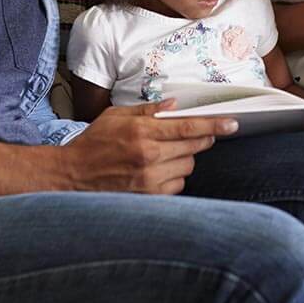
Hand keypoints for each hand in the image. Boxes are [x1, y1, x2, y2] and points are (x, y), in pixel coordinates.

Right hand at [65, 100, 237, 194]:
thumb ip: (148, 110)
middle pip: (193, 147)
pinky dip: (174, 177)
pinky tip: (158, 171)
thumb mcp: (116, 116)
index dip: (214, 125)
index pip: (189, 127)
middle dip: (199, 139)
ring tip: (165, 154)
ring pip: (188, 167)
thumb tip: (175, 105)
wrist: (71, 177)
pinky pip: (177, 185)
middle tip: (196, 134)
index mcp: (142, 132)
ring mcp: (149, 180)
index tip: (232, 124)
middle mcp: (149, 157)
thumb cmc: (92, 144)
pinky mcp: (149, 197)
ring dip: (184, 158)